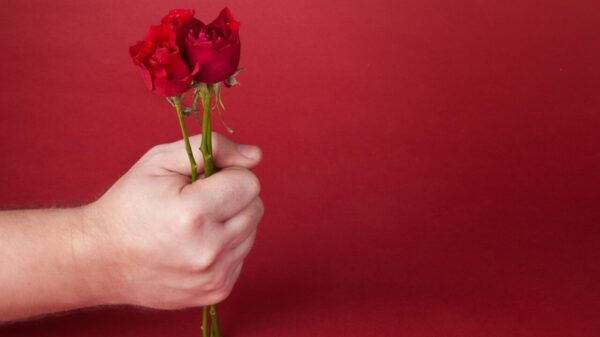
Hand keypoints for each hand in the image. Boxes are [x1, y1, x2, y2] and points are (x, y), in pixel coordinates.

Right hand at [81, 133, 262, 309]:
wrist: (100, 259)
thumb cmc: (130, 204)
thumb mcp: (160, 161)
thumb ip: (211, 148)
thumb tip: (256, 155)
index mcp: (194, 214)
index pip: (249, 183)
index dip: (228, 175)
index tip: (204, 180)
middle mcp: (209, 250)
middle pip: (255, 207)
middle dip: (233, 197)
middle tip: (198, 200)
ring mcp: (213, 276)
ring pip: (251, 232)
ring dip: (231, 222)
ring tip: (195, 224)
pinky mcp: (216, 291)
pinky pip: (241, 256)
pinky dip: (225, 246)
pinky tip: (196, 244)